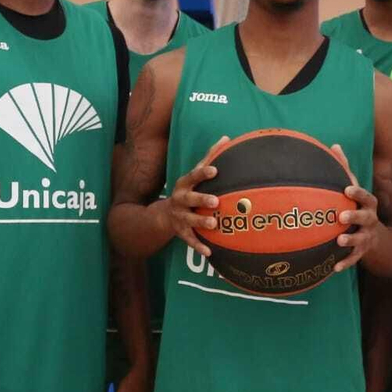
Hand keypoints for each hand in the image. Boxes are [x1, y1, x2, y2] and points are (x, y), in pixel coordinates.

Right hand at [156, 136, 226, 256]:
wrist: (164, 215)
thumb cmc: (188, 190)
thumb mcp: (194, 176)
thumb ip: (209, 157)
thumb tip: (227, 138)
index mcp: (184, 184)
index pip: (193, 176)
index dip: (203, 173)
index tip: (215, 170)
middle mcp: (179, 200)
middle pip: (189, 199)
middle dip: (201, 199)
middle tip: (216, 201)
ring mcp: (179, 217)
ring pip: (189, 220)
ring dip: (201, 222)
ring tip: (214, 223)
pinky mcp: (180, 232)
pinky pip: (190, 240)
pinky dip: (199, 246)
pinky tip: (209, 252)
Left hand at [329, 144, 382, 271]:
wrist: (377, 236)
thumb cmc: (358, 207)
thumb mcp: (354, 190)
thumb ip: (345, 169)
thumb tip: (335, 145)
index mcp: (367, 204)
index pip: (366, 196)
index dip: (357, 193)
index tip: (346, 190)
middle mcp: (370, 220)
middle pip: (365, 217)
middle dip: (355, 217)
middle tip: (341, 217)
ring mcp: (367, 237)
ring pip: (361, 239)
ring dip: (350, 241)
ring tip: (339, 241)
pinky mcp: (362, 251)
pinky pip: (354, 259)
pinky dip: (345, 263)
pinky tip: (334, 268)